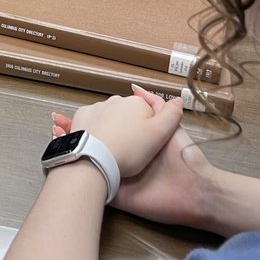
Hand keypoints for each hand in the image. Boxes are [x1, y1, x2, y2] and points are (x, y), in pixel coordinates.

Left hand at [51, 87, 182, 177]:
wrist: (94, 159)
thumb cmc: (129, 150)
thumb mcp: (160, 134)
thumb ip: (172, 115)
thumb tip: (177, 100)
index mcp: (136, 103)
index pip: (149, 113)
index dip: (150, 129)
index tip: (146, 144)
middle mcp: (115, 100)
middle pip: (129, 114)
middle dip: (131, 128)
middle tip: (131, 149)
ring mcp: (96, 107)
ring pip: (110, 118)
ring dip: (113, 129)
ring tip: (114, 149)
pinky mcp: (81, 116)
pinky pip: (93, 122)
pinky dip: (96, 130)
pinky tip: (99, 144)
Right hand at [53, 94, 215, 228]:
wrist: (192, 191)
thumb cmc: (182, 157)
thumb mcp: (169, 125)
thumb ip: (155, 106)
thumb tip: (135, 88)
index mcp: (133, 141)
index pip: (107, 127)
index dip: (90, 119)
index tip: (72, 112)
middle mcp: (122, 156)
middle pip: (93, 142)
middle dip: (73, 131)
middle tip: (56, 122)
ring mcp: (117, 173)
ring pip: (87, 159)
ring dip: (71, 145)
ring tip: (55, 132)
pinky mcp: (115, 192)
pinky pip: (92, 181)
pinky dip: (74, 170)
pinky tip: (62, 157)